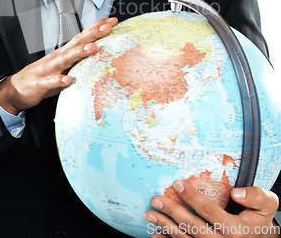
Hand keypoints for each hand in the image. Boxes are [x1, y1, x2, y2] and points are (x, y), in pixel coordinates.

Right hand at [0, 17, 117, 114]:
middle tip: (108, 27)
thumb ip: (80, 62)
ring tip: (92, 48)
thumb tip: (102, 59)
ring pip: (65, 59)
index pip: (83, 37)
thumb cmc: (44, 77)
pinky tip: (68, 80)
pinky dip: (59, 80)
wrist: (17, 88)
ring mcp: (49, 69)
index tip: (112, 21)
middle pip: (77, 43)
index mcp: (65, 53)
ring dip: (79, 52)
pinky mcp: (41, 83)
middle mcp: (58, 57)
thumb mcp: (65, 68)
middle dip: (93, 34)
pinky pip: (51, 81)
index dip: (97, 28)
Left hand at [144, 180, 278, 237]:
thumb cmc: (260, 220)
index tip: (177, 183)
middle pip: (192, 226)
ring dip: (165, 227)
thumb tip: (235, 192)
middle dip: (172, 212)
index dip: (192, 197)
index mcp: (235, 230)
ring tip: (149, 214)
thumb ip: (256, 196)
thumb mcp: (267, 205)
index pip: (208, 211)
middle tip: (155, 199)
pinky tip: (156, 234)